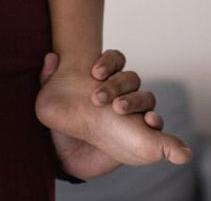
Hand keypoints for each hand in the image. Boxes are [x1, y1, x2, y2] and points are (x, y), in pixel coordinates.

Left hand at [43, 50, 190, 180]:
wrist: (71, 154)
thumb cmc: (66, 122)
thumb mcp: (51, 101)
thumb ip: (50, 79)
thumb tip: (52, 56)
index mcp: (106, 79)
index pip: (116, 59)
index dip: (108, 62)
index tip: (94, 72)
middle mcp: (124, 93)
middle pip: (131, 78)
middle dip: (117, 84)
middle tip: (98, 99)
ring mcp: (137, 113)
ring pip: (146, 97)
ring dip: (135, 101)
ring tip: (119, 110)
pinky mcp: (145, 137)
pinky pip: (160, 130)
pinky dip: (160, 126)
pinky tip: (151, 123)